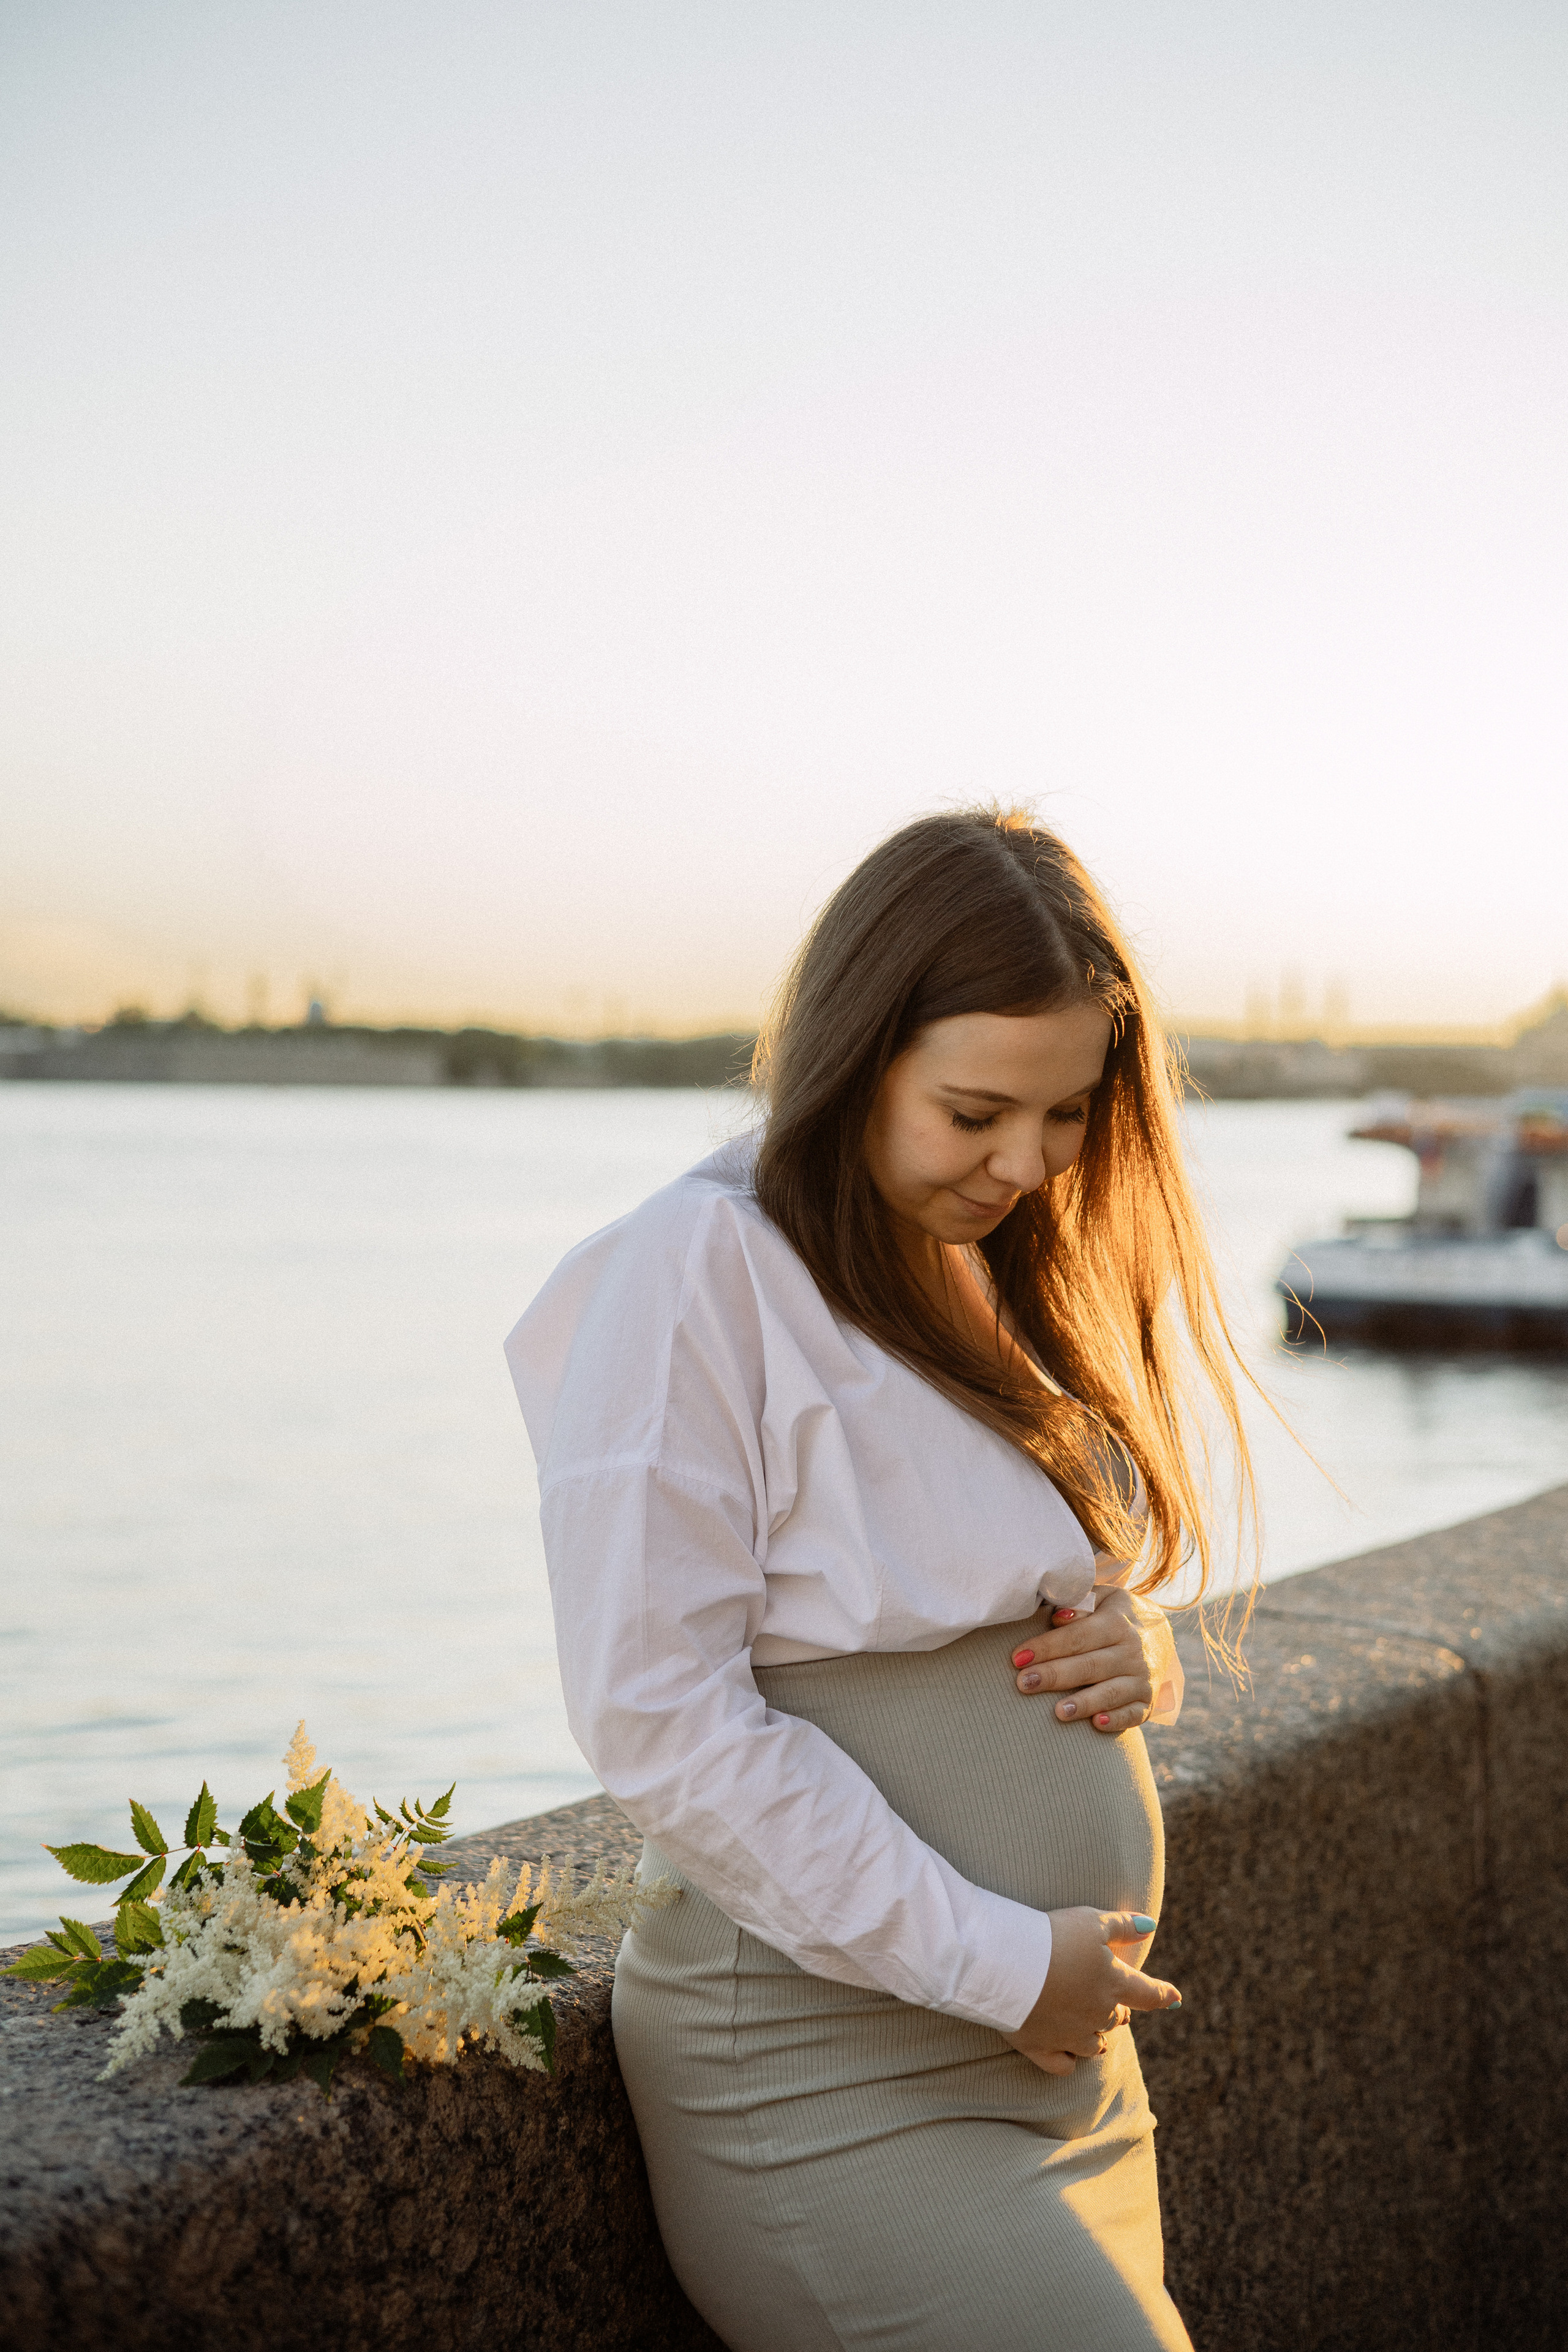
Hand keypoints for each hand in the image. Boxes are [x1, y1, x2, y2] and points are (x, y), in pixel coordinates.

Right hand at [1004, 1908, 1180, 2076]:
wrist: (1007, 1964)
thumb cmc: (1053, 1937)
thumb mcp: (1092, 1921)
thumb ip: (1124, 1926)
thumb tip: (1151, 1926)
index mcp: (1114, 1983)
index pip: (1149, 1993)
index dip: (1163, 1994)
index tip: (1176, 1999)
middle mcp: (1097, 2015)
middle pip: (1117, 2019)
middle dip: (1119, 2012)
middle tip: (1117, 2006)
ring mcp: (1070, 2036)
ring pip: (1093, 2045)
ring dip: (1097, 2037)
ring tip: (1094, 2033)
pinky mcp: (1041, 2047)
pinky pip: (1063, 2065)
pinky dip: (1068, 2060)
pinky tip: (1068, 2056)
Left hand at [1010, 1585, 1172, 1734]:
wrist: (1159, 1636)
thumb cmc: (1113, 1615)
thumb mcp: (1101, 1599)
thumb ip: (1078, 1604)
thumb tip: (1056, 1617)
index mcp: (1117, 1622)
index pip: (1077, 1636)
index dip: (1047, 1647)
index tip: (1017, 1657)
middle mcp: (1132, 1651)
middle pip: (1090, 1665)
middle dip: (1055, 1675)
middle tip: (1023, 1683)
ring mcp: (1142, 1679)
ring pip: (1111, 1692)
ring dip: (1085, 1703)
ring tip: (1058, 1712)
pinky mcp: (1147, 1702)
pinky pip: (1133, 1714)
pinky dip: (1116, 1720)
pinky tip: (1096, 1724)